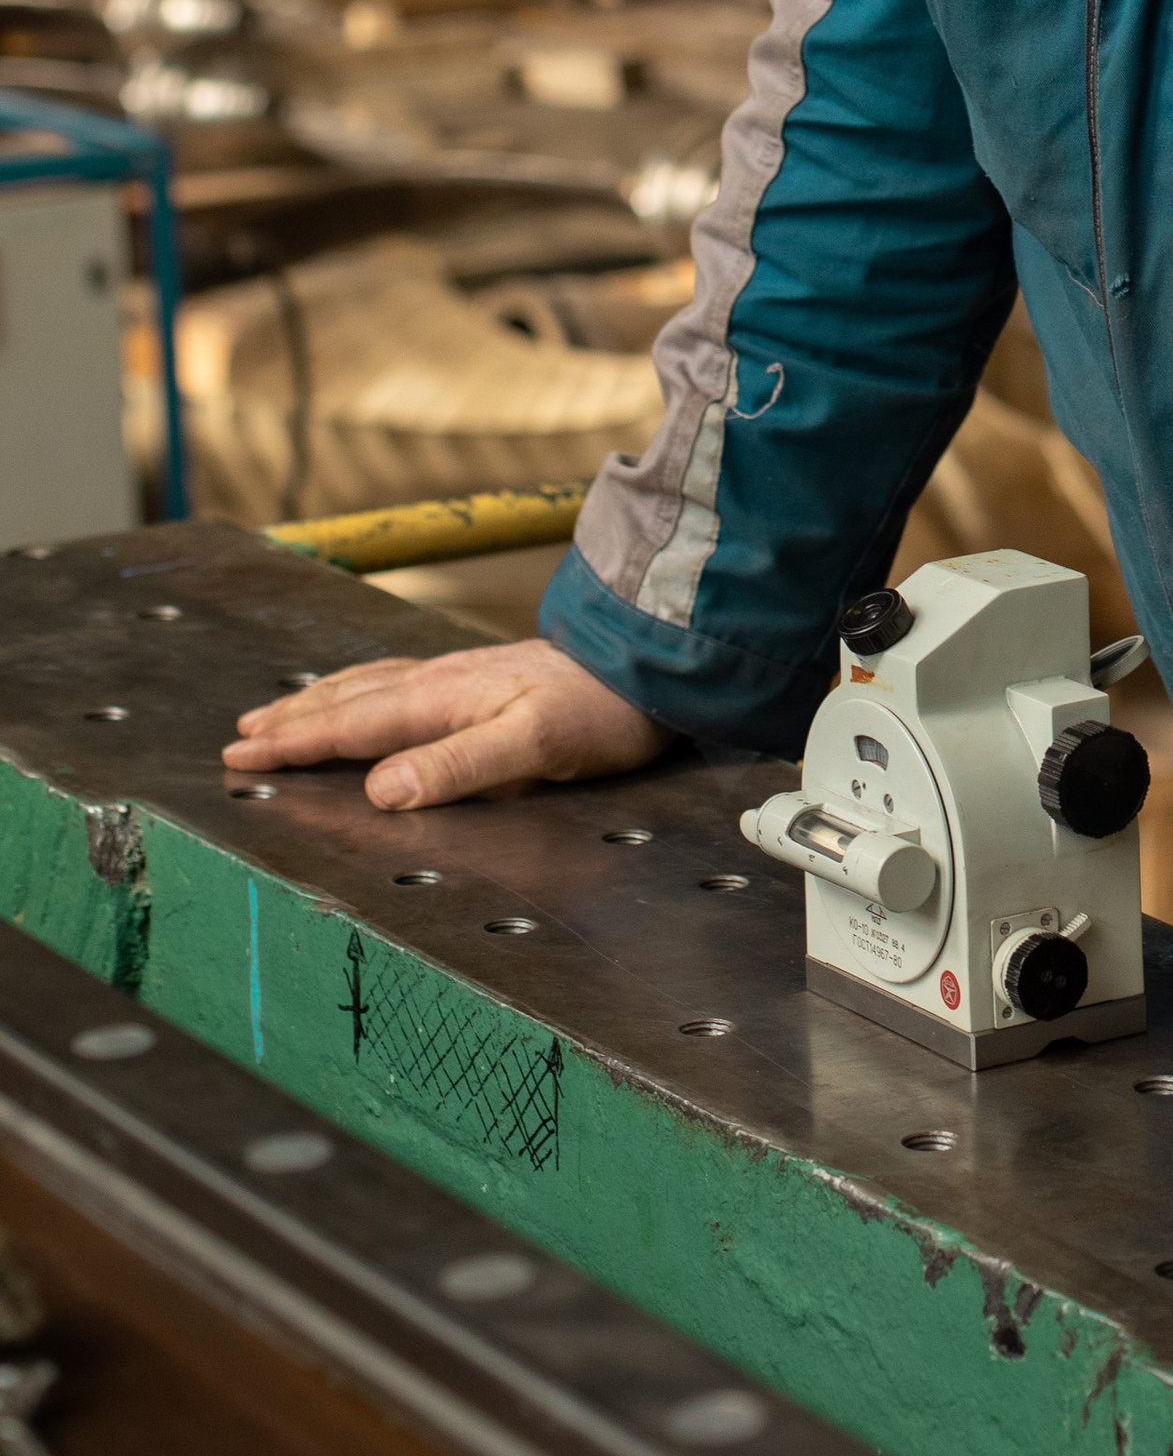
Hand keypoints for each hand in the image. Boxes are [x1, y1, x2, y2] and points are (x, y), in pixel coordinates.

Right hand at [224, 638, 668, 811]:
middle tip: (239, 734)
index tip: (241, 755)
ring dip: (319, 701)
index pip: (350, 725)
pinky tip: (365, 694)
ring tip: (281, 711)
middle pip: (348, 700)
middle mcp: (441, 681)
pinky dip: (359, 689)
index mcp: (442, 699)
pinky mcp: (481, 679)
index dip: (294, 743)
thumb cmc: (599, 710)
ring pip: (369, 686)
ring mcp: (460, 676)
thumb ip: (458, 766)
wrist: (650, 666)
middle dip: (291, 719)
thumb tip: (381, 789)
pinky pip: (396, 682)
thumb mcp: (533, 746)